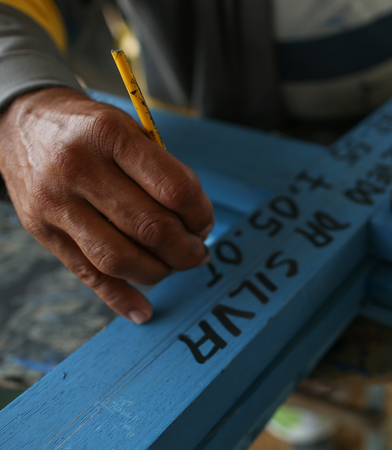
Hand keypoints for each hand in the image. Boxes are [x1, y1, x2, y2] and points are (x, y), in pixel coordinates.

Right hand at [0, 87, 213, 323]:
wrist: (21, 123)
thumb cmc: (90, 128)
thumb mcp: (129, 127)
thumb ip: (162, 170)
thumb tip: (196, 225)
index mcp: (109, 135)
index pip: (174, 189)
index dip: (200, 213)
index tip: (205, 222)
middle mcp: (78, 169)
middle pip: (150, 228)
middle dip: (186, 249)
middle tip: (198, 250)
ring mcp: (56, 204)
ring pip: (120, 259)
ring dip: (160, 272)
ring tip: (175, 265)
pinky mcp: (43, 231)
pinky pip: (86, 275)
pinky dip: (119, 298)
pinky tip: (144, 310)